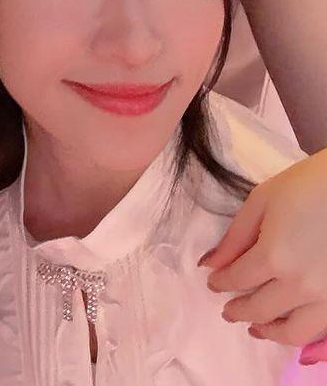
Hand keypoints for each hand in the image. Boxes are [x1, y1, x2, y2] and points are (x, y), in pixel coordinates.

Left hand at [202, 150, 326, 358]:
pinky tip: (293, 333)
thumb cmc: (308, 186)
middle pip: (260, 310)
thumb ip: (235, 236)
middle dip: (238, 311)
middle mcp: (300, 286)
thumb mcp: (263, 200)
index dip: (221, 283)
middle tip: (228, 311)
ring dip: (269, 332)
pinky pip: (322, 334)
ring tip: (256, 328)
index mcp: (274, 256)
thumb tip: (210, 263)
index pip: (238, 280)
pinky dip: (303, 339)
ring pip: (293, 333)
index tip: (213, 283)